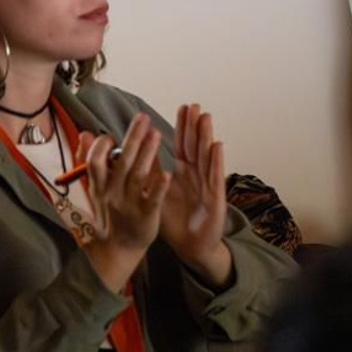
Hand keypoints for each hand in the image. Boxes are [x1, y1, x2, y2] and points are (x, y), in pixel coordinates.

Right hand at [77, 114, 169, 290]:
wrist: (117, 249)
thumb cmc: (109, 213)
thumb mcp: (94, 188)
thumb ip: (89, 160)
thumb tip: (84, 133)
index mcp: (100, 185)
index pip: (95, 161)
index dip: (102, 146)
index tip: (112, 135)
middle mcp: (113, 193)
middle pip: (122, 162)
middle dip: (132, 138)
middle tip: (144, 118)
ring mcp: (130, 204)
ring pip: (138, 176)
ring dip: (147, 154)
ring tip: (156, 134)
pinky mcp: (146, 215)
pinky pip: (152, 199)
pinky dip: (159, 187)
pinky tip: (167, 173)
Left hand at [159, 104, 232, 286]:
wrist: (191, 246)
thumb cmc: (176, 221)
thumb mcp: (158, 194)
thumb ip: (150, 175)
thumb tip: (134, 154)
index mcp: (184, 173)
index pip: (183, 145)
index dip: (183, 127)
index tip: (182, 108)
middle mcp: (197, 175)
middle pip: (196, 146)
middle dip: (194, 125)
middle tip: (193, 105)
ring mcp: (208, 185)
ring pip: (206, 156)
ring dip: (206, 136)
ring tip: (205, 117)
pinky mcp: (216, 198)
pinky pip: (215, 176)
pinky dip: (216, 161)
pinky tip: (217, 146)